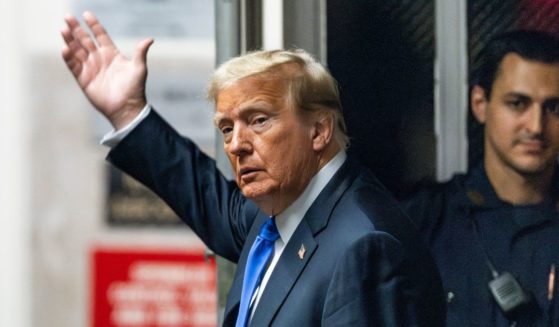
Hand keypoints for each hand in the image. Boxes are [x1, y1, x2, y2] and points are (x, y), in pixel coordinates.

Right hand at [61, 11, 153, 128]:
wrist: (127, 108)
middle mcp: (99, 59)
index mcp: (112, 54)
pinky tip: (65, 48)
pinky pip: (73, 66)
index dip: (93, 25)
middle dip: (76, 29)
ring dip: (70, 40)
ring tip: (64, 29)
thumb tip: (150, 39)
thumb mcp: (139, 69)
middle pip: (85, 40)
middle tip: (68, 17)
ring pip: (77, 50)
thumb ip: (140, 52)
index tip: (86, 14)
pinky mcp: (83, 79)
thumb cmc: (135, 89)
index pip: (100, 35)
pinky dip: (68, 57)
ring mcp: (90, 68)